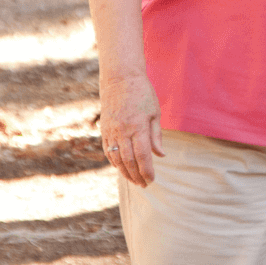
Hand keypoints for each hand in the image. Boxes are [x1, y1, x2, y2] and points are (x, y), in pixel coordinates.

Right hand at [100, 72, 164, 186]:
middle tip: (144, 185)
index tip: (152, 180)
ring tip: (134, 181)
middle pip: (129, 161)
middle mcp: (123, 131)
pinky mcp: (104, 129)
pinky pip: (108, 151)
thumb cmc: (142, 93)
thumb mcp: (155, 112)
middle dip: (136, 176)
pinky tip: (121, 168)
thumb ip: (156, 135)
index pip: (142, 156)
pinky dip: (115, 162)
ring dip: (125, 172)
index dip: (147, 171)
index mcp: (138, 126)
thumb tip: (161, 155)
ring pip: (117, 158)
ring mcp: (111, 131)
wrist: (120, 79)